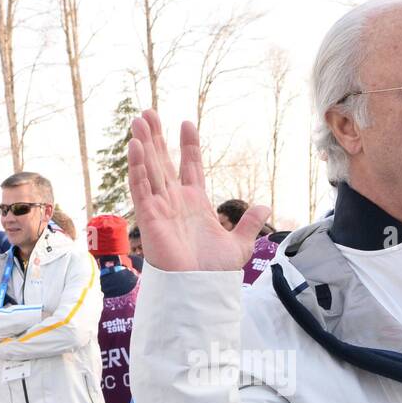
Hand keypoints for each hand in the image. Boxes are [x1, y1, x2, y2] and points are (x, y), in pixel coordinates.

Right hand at [127, 109, 270, 271]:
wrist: (200, 290)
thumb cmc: (213, 273)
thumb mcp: (239, 245)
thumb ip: (249, 224)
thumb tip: (265, 207)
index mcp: (195, 204)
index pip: (189, 166)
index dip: (188, 145)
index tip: (186, 123)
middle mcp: (175, 202)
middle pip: (163, 162)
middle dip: (156, 137)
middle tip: (149, 113)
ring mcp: (160, 208)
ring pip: (149, 169)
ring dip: (144, 144)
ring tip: (139, 119)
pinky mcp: (149, 217)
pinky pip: (140, 188)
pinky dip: (137, 167)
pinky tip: (135, 146)